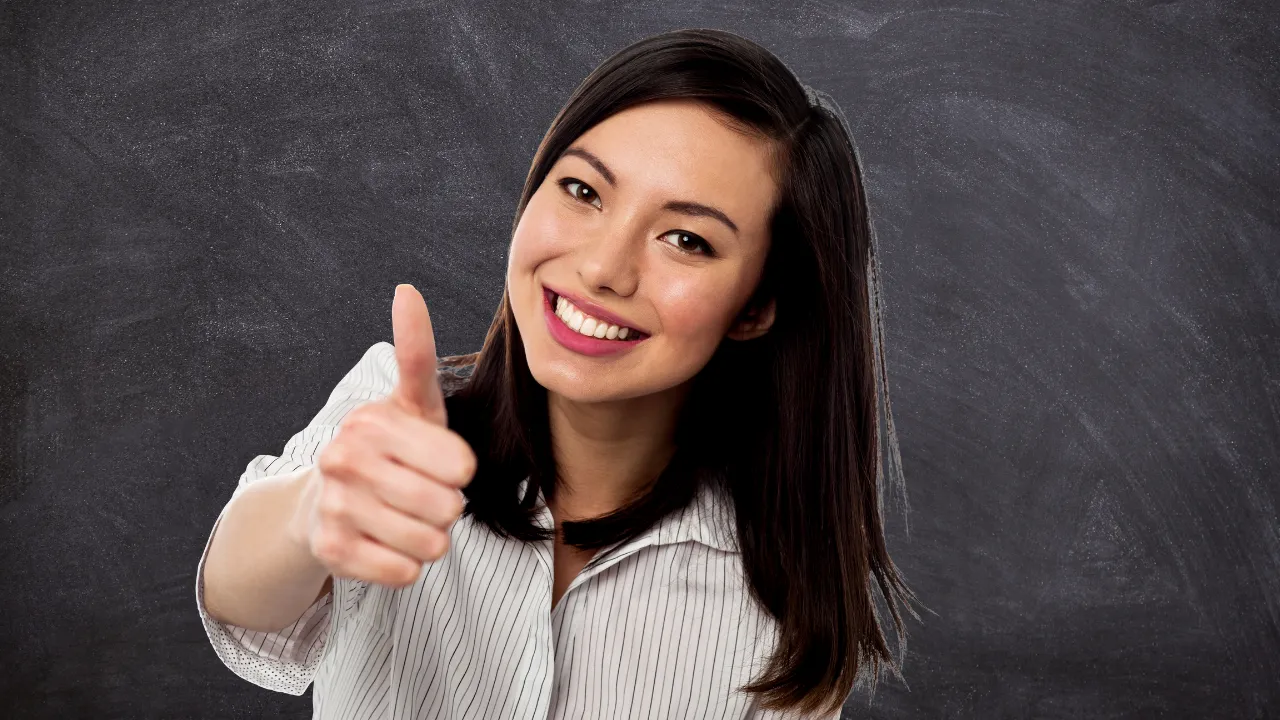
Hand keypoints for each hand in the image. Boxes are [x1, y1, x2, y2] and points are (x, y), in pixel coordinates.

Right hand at [291, 284, 476, 586]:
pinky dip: (407, 566)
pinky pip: (404, 573)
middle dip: (448, 509)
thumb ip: (416, 352)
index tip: (436, 464)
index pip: (461, 466)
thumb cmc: (385, 449)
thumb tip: (407, 290)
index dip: (460, 472)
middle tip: (422, 497)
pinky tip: (386, 545)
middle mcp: (345, 459)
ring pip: (430, 544)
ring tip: (404, 520)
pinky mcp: (330, 551)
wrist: (319, 503)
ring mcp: (334, 506)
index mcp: (372, 421)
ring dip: (429, 539)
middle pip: (448, 507)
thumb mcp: (409, 402)